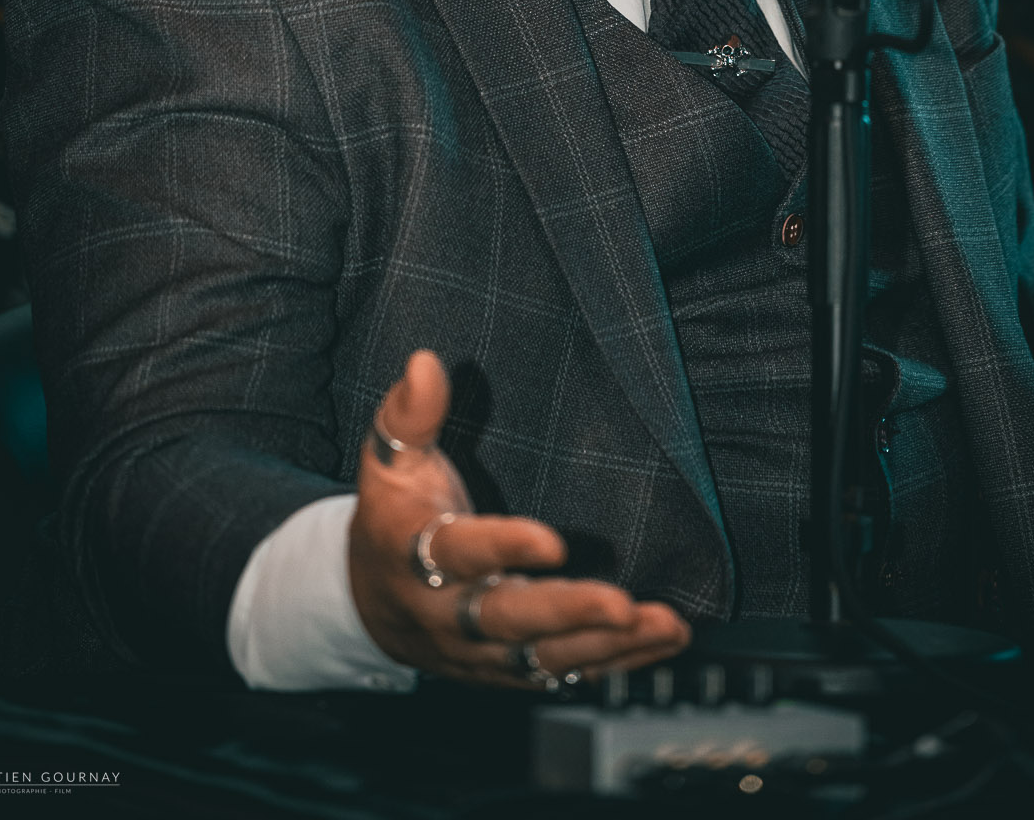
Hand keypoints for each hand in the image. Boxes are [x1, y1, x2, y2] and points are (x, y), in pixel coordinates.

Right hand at [346, 349, 689, 686]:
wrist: (369, 605)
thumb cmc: (393, 517)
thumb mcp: (388, 461)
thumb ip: (410, 413)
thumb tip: (426, 361)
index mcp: (416, 554)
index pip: (458, 553)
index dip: (503, 549)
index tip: (551, 541)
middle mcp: (448, 612)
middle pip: (506, 620)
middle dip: (566, 613)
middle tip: (620, 604)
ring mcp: (480, 648)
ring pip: (543, 655)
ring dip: (606, 643)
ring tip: (664, 624)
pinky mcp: (509, 668)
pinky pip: (563, 671)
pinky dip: (616, 661)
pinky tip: (662, 641)